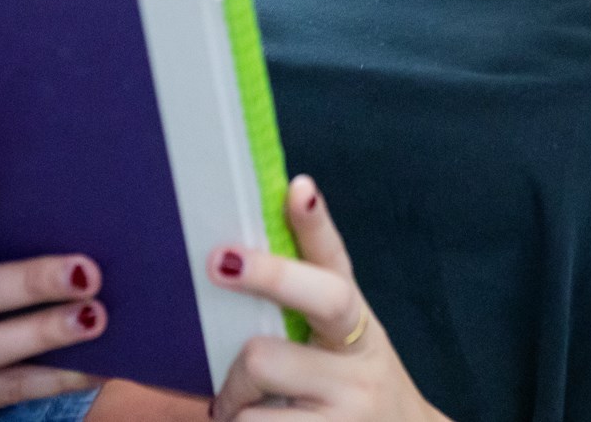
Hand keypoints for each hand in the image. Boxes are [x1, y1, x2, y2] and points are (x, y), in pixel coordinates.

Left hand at [205, 176, 449, 421]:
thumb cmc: (351, 382)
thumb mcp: (340, 338)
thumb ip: (301, 299)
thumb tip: (235, 252)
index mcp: (355, 318)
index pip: (333, 265)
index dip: (314, 225)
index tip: (298, 190)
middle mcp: (358, 359)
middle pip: (267, 351)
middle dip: (237, 367)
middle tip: (233, 375)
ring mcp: (347, 409)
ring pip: (253, 403)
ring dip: (235, 405)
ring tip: (242, 411)